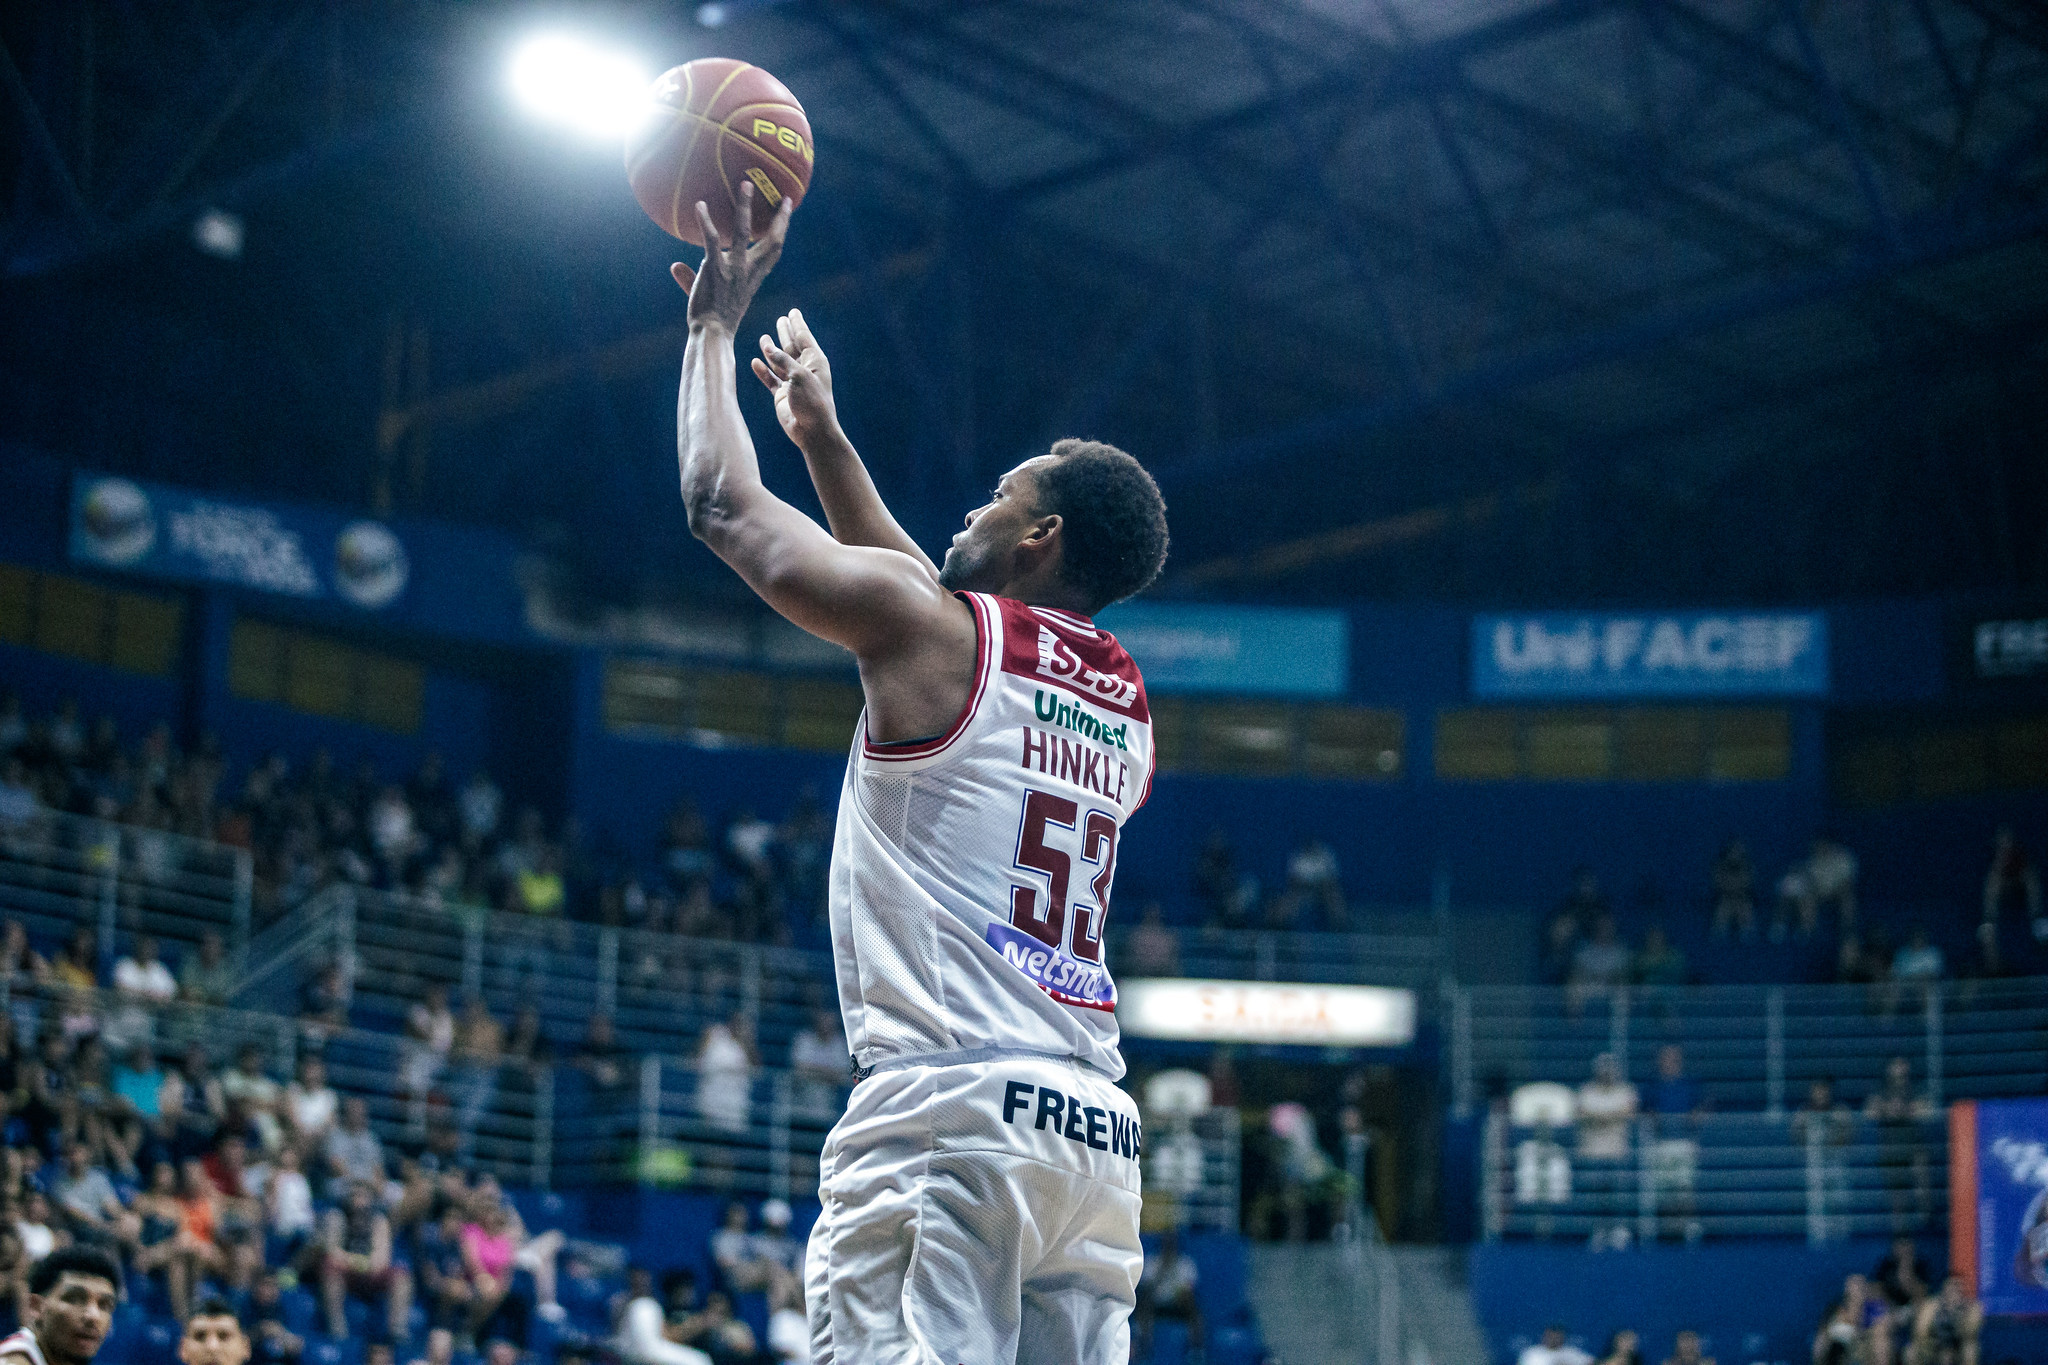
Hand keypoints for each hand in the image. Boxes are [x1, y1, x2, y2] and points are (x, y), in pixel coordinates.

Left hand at [669, 180, 793, 334]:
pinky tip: (699, 205)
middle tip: (783, 197)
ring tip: (745, 184)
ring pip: (743, 233)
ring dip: (745, 207)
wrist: (712, 334)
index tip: (787, 209)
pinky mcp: (714, 269)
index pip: (774, 250)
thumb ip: (691, 277)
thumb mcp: (708, 293)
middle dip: (779, 218)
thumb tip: (675, 266)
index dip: (782, 228)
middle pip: (772, 240)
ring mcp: (733, 269)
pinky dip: (705, 222)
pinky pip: (711, 241)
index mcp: (754, 277)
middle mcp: (748, 271)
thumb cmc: (712, 318)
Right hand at [751, 308, 839, 448]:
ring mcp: (792, 382)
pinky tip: (755, 362)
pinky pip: (770, 379)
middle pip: (792, 346)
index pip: (804, 337)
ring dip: (771, 350)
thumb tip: (767, 345)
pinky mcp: (782, 395)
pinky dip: (763, 371)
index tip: (793, 311)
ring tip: (764, 338)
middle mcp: (804, 369)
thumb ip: (782, 359)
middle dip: (786, 333)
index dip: (797, 324)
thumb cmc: (812, 401)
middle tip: (781, 319)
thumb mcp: (799, 375)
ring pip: (779, 362)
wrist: (811, 431)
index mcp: (815, 361)